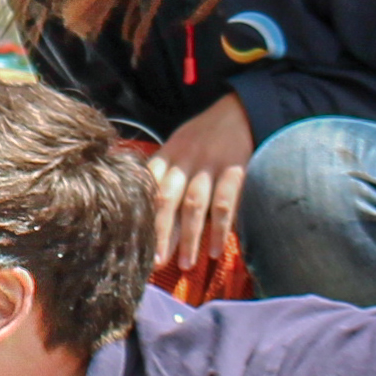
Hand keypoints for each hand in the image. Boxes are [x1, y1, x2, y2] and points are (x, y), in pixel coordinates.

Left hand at [142, 102, 252, 281]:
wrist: (241, 110)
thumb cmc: (205, 135)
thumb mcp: (178, 145)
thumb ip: (163, 172)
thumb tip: (146, 209)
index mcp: (167, 154)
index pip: (148, 186)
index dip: (140, 214)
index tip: (134, 241)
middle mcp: (184, 159)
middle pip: (166, 199)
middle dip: (159, 233)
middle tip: (153, 263)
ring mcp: (209, 164)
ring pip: (194, 205)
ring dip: (189, 238)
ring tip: (185, 264)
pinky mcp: (235, 169)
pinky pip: (224, 203)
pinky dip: (219, 229)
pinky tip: (214, 250)